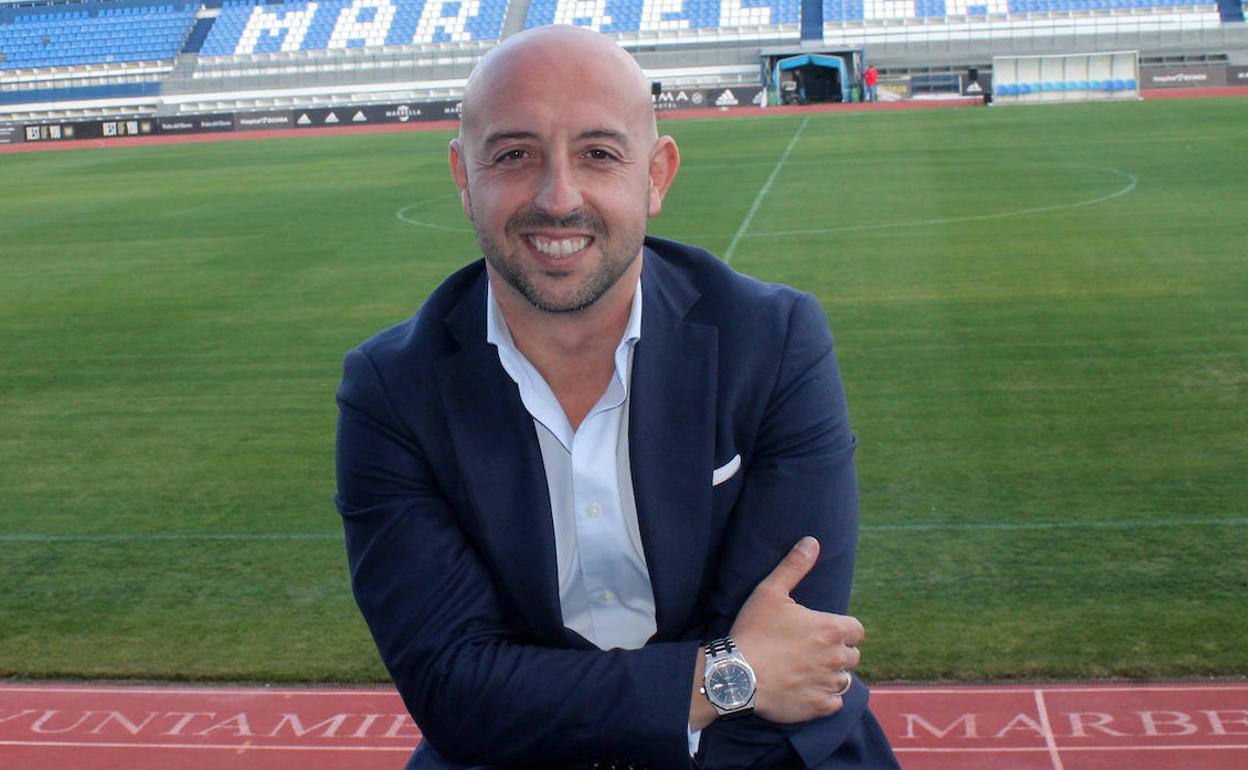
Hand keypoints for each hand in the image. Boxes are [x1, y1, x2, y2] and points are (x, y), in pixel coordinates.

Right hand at [730, 536, 863, 723]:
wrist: (736, 674)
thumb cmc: (754, 631)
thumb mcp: (770, 592)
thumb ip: (794, 566)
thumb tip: (812, 542)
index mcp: (831, 629)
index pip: (857, 630)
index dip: (843, 630)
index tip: (825, 631)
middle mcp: (836, 658)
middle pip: (853, 655)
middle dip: (838, 652)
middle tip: (813, 650)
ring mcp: (828, 684)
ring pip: (845, 680)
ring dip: (832, 675)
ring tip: (809, 670)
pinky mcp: (819, 707)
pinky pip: (835, 703)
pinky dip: (825, 698)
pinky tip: (806, 690)